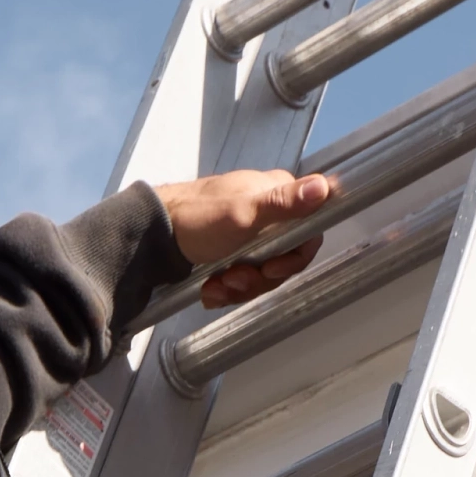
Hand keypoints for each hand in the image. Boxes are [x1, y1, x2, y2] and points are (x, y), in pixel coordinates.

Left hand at [157, 166, 337, 309]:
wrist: (151, 235)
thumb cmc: (198, 218)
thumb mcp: (244, 213)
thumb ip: (284, 204)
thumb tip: (324, 186)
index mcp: (277, 195)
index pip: (308, 234)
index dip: (293, 259)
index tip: (271, 268)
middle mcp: (268, 213)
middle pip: (285, 259)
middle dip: (259, 278)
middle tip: (234, 279)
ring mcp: (250, 233)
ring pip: (263, 273)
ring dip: (241, 287)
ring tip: (216, 286)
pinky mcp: (232, 251)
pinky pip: (244, 277)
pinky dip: (227, 289)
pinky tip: (210, 289)